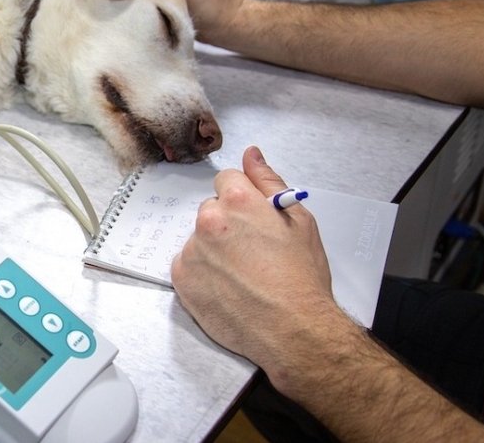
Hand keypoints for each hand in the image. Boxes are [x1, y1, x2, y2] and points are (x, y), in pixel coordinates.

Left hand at [171, 146, 344, 380]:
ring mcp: (192, 251)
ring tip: (242, 275)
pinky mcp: (182, 278)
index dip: (242, 200)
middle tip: (252, 252)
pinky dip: (202, 273)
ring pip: (199, 239)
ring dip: (214, 250)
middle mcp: (209, 221)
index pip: (226, 181)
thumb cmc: (301, 279)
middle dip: (227, 225)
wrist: (293, 329)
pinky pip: (187, 265)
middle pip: (211, 210)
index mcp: (238, 201)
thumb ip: (268, 181)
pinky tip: (227, 287)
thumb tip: (250, 154)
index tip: (252, 219)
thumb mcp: (299, 221)